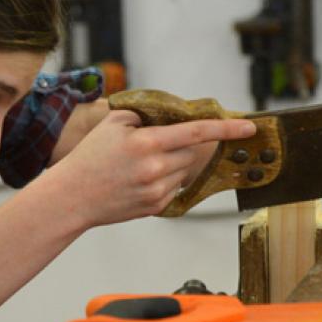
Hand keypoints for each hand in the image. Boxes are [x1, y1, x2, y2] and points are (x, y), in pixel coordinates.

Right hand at [39, 109, 255, 227]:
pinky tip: (141, 178)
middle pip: (192, 151)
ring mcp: (158, 190)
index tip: (249, 127)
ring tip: (142, 163)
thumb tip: (174, 115)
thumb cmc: (90, 157)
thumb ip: (145, 114)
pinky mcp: (157, 206)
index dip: (226, 129)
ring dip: (174, 161)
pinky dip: (166, 178)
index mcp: (147, 143)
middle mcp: (156, 168)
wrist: (73, 196)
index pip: (197, 132)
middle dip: (184, 144)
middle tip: (158, 142)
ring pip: (185, 169)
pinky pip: (175, 186)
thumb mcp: (113, 124)